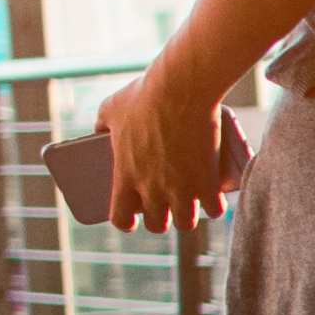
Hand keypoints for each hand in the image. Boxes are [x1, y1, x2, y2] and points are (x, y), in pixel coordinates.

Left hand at [94, 73, 229, 232]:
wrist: (182, 88)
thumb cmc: (144, 95)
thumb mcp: (112, 108)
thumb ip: (102, 124)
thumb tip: (99, 131)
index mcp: (125, 175)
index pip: (120, 217)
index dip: (126, 221)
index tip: (132, 217)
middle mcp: (151, 188)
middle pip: (157, 225)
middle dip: (161, 219)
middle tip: (166, 206)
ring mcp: (181, 187)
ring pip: (186, 223)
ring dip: (189, 217)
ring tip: (193, 206)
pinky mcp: (207, 180)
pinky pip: (214, 209)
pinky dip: (215, 207)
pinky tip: (215, 201)